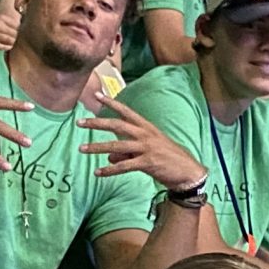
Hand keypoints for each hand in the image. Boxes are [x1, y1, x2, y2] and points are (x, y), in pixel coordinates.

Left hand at [80, 97, 208, 192]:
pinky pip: (124, 166)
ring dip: (97, 148)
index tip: (98, 95)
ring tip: (82, 150)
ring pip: (116, 146)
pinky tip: (98, 173)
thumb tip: (109, 157)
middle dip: (96, 123)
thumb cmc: (168, 159)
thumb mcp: (147, 151)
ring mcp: (146, 148)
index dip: (112, 103)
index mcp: (147, 127)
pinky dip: (109, 170)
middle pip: (117, 125)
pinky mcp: (147, 163)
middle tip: (80, 122)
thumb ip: (127, 152)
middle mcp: (145, 134)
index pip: (126, 112)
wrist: (188, 171)